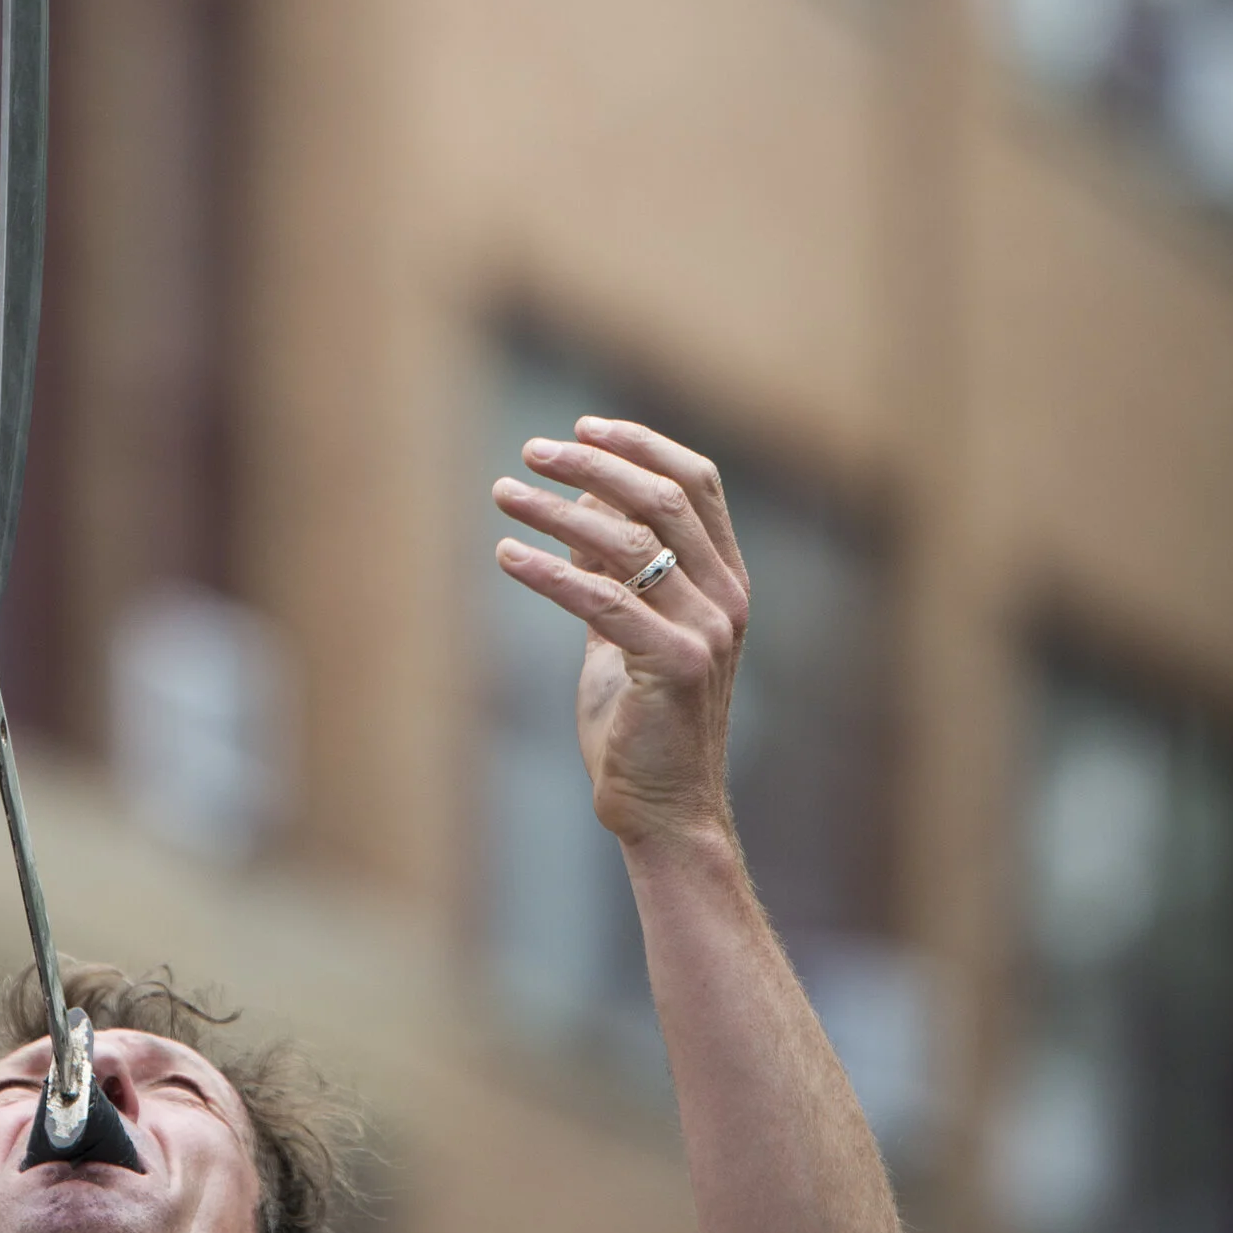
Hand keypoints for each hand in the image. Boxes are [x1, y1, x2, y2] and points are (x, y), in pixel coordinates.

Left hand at [492, 420, 748, 852]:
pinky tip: (507, 555)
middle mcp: (728, 599)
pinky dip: (549, 571)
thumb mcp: (627, 623)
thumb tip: (586, 487)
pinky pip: (603, 601)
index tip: (581, 425)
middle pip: (663, 500)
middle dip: (592, 464)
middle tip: (532, 451)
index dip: (640, 445)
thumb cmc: (641, 714)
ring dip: (557, 511)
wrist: (664, 807)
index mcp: (727, 580)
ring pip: (629, 543)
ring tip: (504, 495)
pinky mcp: (676, 667)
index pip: (698, 482)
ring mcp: (709, 634)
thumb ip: (616, 562)